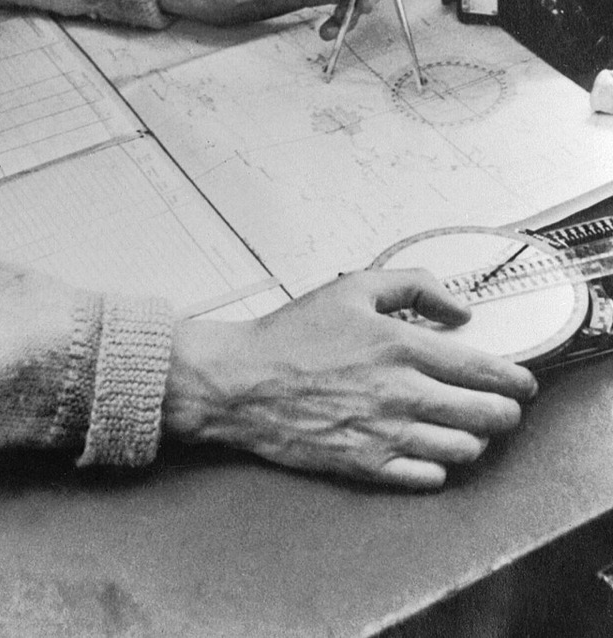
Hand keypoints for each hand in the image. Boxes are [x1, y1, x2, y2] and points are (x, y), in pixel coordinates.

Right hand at [163, 270, 535, 489]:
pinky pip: (429, 477)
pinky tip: (431, 448)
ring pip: (464, 450)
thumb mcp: (352, 287)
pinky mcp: (368, 465)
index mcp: (399, 347)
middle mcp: (400, 394)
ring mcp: (386, 434)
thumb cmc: (290, 336)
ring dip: (475, 438)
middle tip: (502, 405)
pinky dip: (440, 465)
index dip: (515, 379)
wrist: (241, 381)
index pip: (483, 370)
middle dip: (504, 411)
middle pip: (486, 415)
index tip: (522, 380)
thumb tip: (459, 307)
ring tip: (467, 425)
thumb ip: (413, 285)